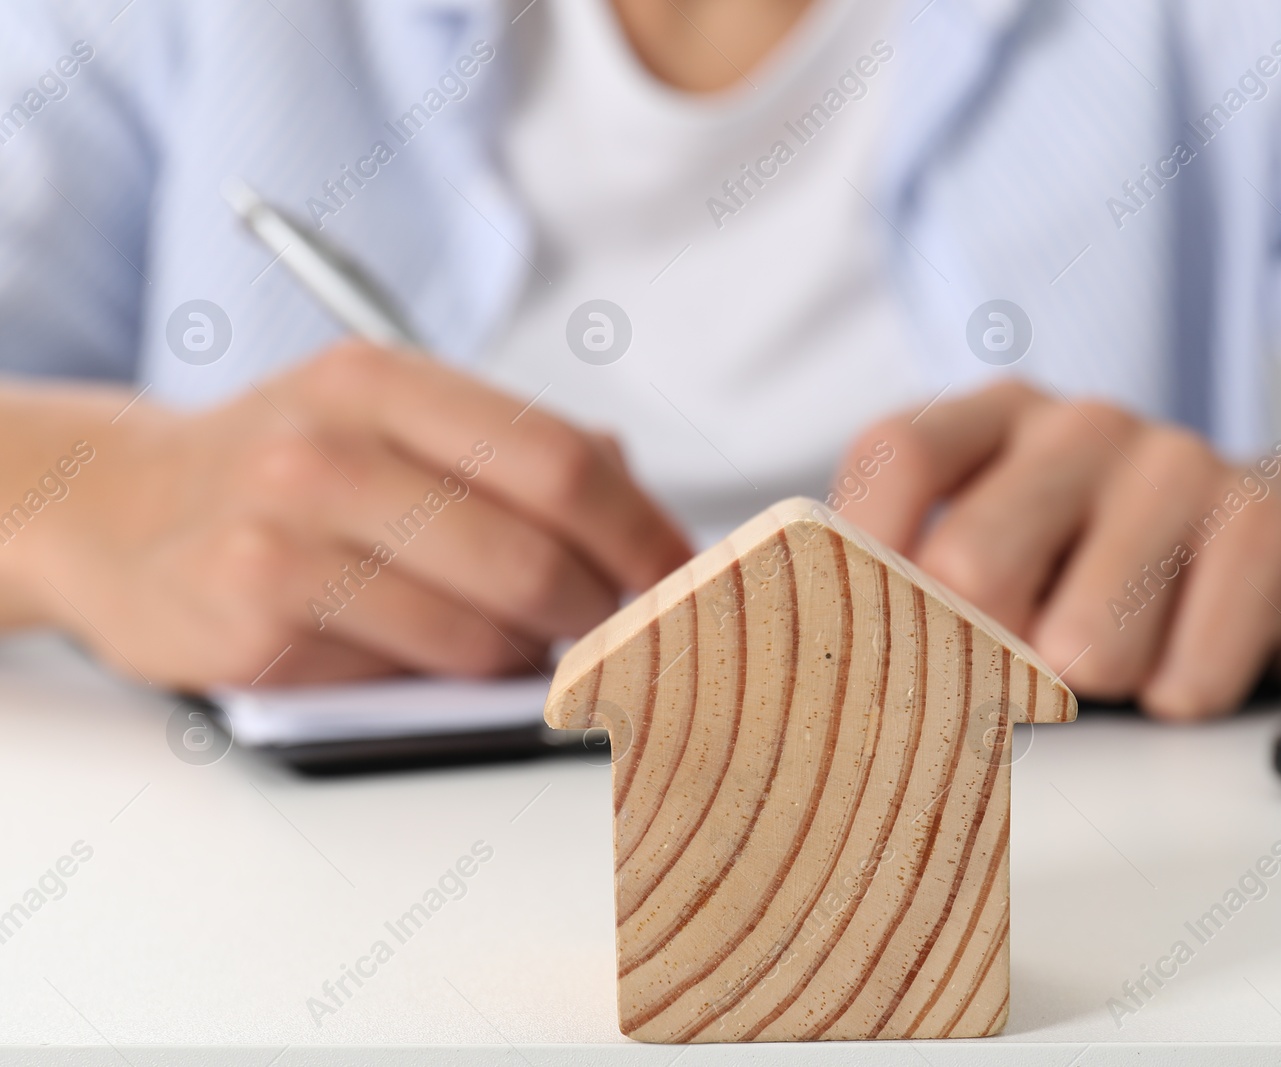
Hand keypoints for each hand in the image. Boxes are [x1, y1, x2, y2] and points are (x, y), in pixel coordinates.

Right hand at [0, 343, 692, 687]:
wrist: (117, 512)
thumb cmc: (287, 474)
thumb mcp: (389, 421)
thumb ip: (513, 451)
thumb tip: (641, 502)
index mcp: (384, 379)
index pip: (559, 461)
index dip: (643, 531)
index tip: (687, 577)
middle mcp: (331, 447)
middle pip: (535, 554)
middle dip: (605, 611)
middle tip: (623, 632)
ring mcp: (283, 534)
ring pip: (483, 633)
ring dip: (529, 657)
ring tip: (518, 643)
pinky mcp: (254, 623)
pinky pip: (408, 678)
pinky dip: (443, 681)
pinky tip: (419, 653)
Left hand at [830, 381, 1280, 719]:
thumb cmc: (1099, 568)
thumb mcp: (995, 550)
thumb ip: (905, 578)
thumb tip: (821, 663)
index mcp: (994, 416)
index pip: (898, 458)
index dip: (865, 557)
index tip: (867, 641)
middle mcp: (1081, 424)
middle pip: (968, 564)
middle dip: (979, 655)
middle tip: (1013, 670)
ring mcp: (1178, 463)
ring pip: (1080, 645)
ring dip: (1091, 690)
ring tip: (1116, 657)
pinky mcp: (1264, 527)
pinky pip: (1185, 678)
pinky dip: (1176, 699)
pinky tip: (1185, 663)